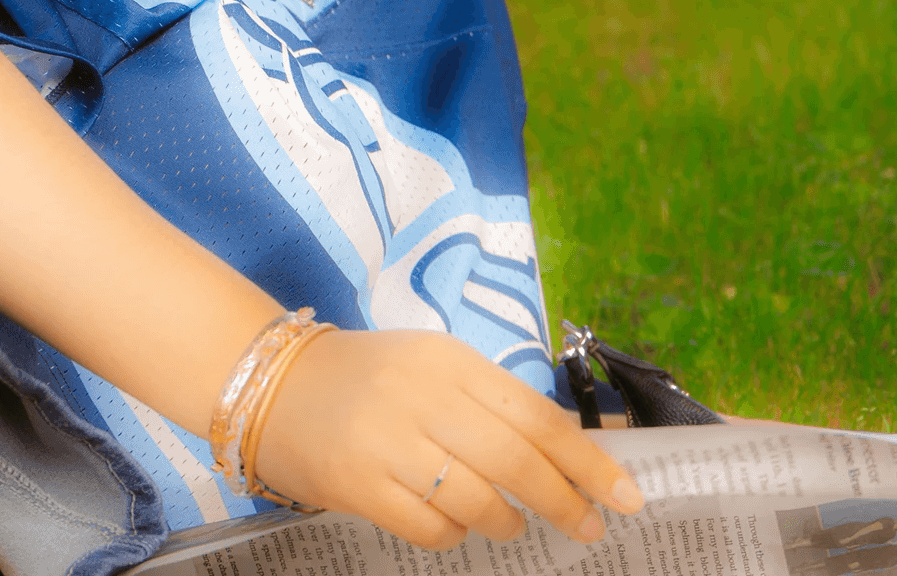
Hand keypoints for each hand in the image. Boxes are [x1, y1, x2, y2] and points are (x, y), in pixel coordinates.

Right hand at [250, 330, 643, 549]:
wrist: (271, 384)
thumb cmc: (368, 378)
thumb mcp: (433, 366)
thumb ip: (493, 403)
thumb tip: (569, 455)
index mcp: (449, 361)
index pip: (537, 416)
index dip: (588, 461)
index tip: (625, 494)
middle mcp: (422, 397)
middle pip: (517, 462)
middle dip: (565, 502)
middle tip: (588, 527)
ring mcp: (387, 442)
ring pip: (478, 502)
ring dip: (507, 522)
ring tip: (510, 523)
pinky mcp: (358, 485)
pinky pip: (432, 529)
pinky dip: (454, 535)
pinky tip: (452, 522)